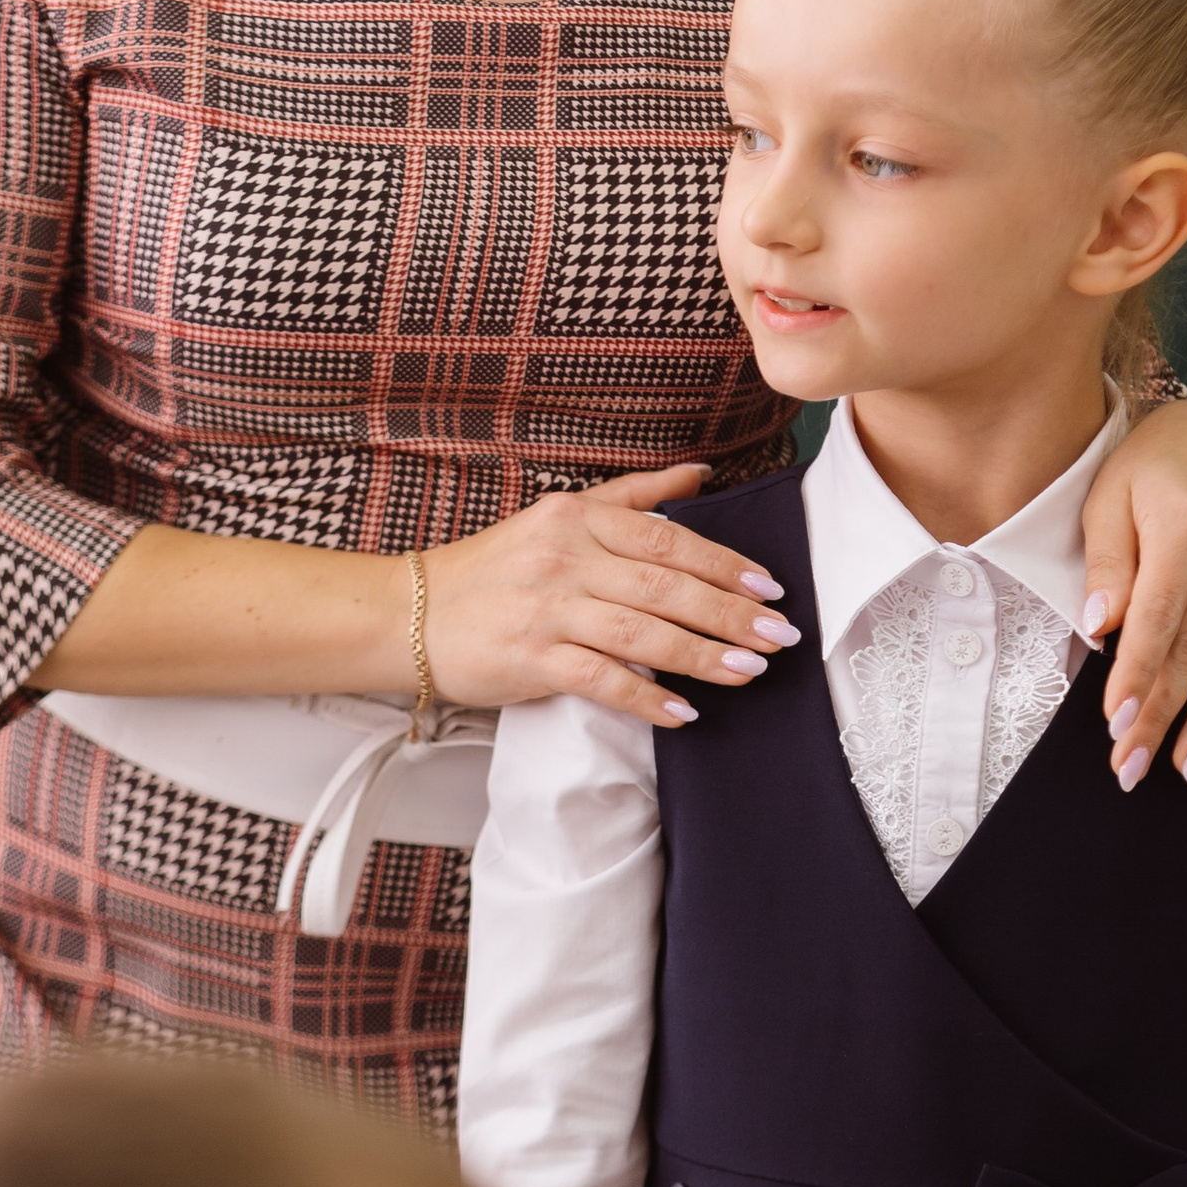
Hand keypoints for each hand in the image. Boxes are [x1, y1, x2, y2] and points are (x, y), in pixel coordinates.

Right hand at [422, 465, 805, 731]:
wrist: (407, 614)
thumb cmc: (491, 570)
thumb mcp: (557, 516)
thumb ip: (633, 497)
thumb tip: (701, 473)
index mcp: (577, 517)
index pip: (668, 538)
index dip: (725, 564)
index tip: (770, 588)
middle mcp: (565, 557)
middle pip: (666, 585)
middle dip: (730, 613)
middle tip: (779, 636)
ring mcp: (547, 609)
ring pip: (643, 633)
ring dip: (703, 655)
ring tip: (750, 671)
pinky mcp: (530, 659)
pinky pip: (601, 680)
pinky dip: (646, 698)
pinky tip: (684, 713)